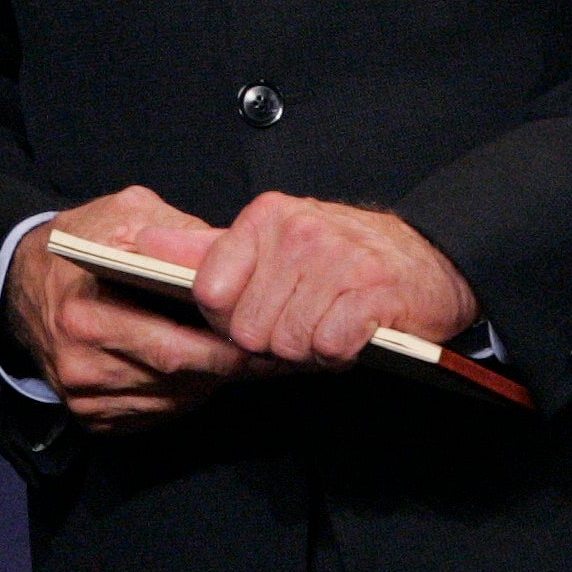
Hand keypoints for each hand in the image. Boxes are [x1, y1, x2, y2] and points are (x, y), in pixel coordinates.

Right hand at [5, 186, 246, 430]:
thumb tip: (231, 252)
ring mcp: (83, 395)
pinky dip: (183, 394)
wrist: (23, 279)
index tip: (259, 337)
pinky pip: (154, 413)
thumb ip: (177, 232)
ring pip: (170, 400)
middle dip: (226, 366)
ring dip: (208, 382)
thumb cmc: (81, 240)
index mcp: (85, 313)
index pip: (171, 345)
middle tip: (266, 353)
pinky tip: (201, 369)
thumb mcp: (125, 213)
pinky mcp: (89, 415)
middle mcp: (80, 363)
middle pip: (175, 378)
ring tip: (242, 357)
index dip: (222, 347)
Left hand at [186, 193, 477, 369]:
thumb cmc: (340, 255)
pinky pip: (330, 346)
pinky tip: (351, 335)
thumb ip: (206, 249)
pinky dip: (339, 354)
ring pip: (288, 342)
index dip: (226, 321)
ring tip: (326, 325)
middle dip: (272, 342)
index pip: (210, 291)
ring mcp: (336, 260)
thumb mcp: (270, 241)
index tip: (251, 317)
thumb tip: (143, 245)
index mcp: (265, 217)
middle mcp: (297, 232)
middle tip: (300, 323)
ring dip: (308, 349)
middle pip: (248, 329)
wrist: (427, 258)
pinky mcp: (373, 293)